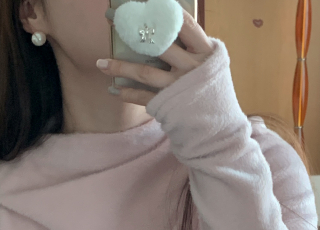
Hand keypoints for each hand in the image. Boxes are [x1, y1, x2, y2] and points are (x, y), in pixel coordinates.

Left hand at [97, 8, 214, 106]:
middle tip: (114, 19)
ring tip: (100, 63)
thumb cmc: (211, 90)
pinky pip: (144, 97)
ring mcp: (178, 87)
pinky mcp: (169, 105)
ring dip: (120, 68)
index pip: (184, 24)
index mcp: (205, 52)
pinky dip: (128, 93)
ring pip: (145, 72)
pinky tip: (114, 90)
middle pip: (160, 44)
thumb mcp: (211, 64)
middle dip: (135, 30)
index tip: (145, 2)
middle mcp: (191, 67)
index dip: (165, 10)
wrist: (218, 128)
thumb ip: (194, 47)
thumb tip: (171, 26)